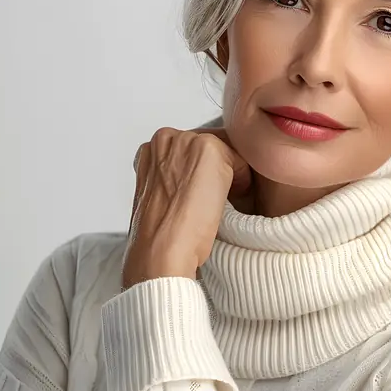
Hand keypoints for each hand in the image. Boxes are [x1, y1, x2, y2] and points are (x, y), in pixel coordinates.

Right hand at [122, 126, 252, 289]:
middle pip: (209, 147)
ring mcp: (186, 141)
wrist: (161, 251)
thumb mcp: (160, 198)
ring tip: (218, 204)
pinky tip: (225, 202)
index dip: (202, 175)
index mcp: (150, 150)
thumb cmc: (160, 235)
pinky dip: (240, 181)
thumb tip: (196, 179)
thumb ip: (174, 179)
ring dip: (228, 176)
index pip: (191, 150)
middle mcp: (166, 139)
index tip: (201, 195)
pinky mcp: (208, 149)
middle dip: (216, 172)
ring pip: (224, 152)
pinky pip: (239, 160)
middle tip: (212, 202)